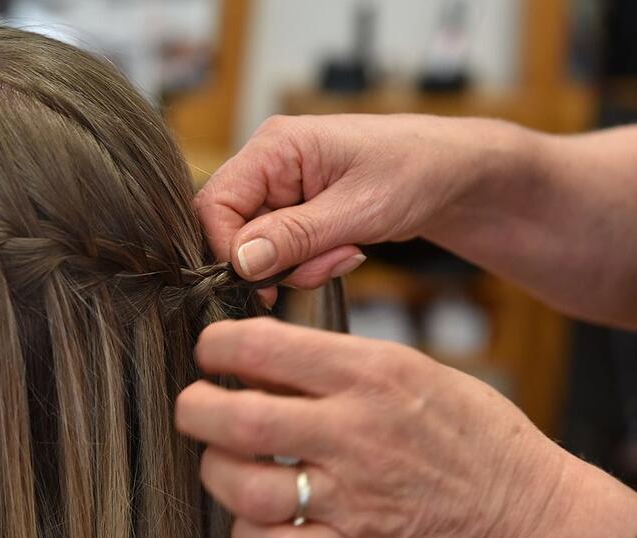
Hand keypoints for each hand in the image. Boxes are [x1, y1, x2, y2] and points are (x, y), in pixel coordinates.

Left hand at [176, 318, 589, 536]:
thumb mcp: (410, 369)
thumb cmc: (469, 430)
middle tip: (192, 406)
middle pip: (241, 420)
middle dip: (196, 409)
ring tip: (222, 460)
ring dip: (218, 471)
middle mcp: (357, 433)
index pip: (265, 347)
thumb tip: (259, 358)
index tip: (209, 350)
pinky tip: (257, 511)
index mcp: (370, 374)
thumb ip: (337, 361)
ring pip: (247, 488)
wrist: (525, 506)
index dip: (217, 344)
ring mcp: (355, 496)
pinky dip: (252, 527)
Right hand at [194, 114, 521, 287]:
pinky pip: (281, 247)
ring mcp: (282, 186)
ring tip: (347, 254)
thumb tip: (241, 262)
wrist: (458, 174)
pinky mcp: (296, 208)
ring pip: (257, 245)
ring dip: (298, 265)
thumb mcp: (359, 209)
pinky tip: (346, 250)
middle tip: (326, 265)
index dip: (229, 249)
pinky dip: (309, 262)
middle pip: (233, 227)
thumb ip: (295, 236)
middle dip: (275, 260)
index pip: (215, 203)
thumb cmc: (418, 171)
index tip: (264, 282)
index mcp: (275, 146)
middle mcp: (270, 162)